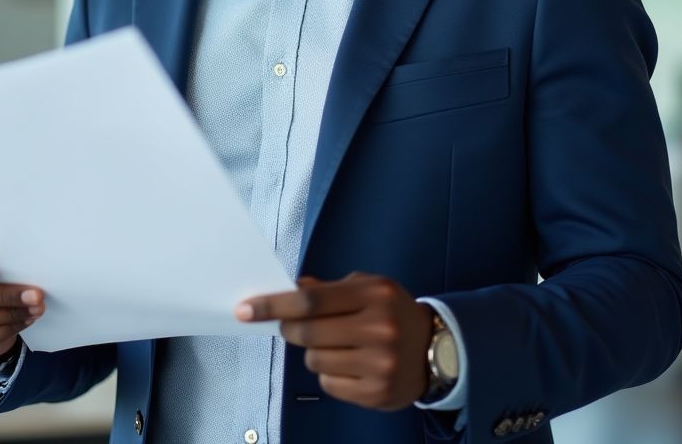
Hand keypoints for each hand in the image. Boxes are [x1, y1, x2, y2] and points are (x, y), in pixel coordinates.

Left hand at [236, 272, 433, 409]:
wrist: (435, 348)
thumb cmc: (391, 310)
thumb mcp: (366, 287)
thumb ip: (327, 289)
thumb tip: (290, 289)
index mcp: (374, 295)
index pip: (311, 301)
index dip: (273, 305)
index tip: (245, 309)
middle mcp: (380, 329)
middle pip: (308, 332)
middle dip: (289, 328)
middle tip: (290, 325)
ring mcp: (380, 365)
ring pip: (315, 360)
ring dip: (313, 351)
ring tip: (335, 343)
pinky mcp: (378, 394)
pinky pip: (329, 384)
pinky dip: (329, 373)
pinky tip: (349, 364)